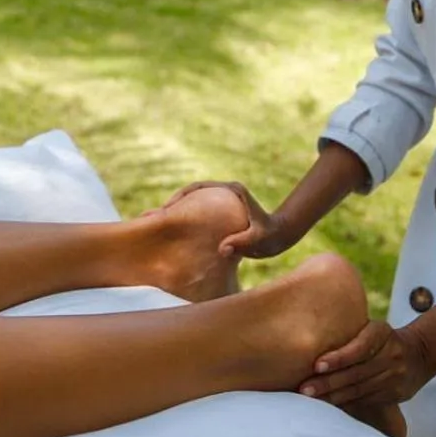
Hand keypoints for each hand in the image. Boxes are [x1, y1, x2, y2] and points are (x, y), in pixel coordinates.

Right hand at [162, 181, 292, 258]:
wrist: (281, 235)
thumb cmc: (271, 237)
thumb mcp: (259, 240)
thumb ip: (243, 243)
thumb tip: (223, 249)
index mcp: (231, 190)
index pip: (198, 187)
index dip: (180, 196)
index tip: (166, 209)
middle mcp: (223, 191)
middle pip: (190, 192)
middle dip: (171, 204)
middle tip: (154, 218)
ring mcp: (220, 200)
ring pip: (192, 202)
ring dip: (176, 212)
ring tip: (158, 226)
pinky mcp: (219, 210)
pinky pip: (197, 213)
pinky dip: (185, 220)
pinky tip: (175, 235)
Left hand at [298, 321, 432, 410]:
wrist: (420, 354)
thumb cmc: (383, 339)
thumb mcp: (373, 329)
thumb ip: (351, 334)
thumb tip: (312, 341)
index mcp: (382, 333)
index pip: (359, 347)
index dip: (338, 358)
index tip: (317, 366)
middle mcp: (391, 355)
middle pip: (356, 373)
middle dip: (328, 383)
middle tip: (304, 390)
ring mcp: (395, 376)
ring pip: (360, 390)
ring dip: (333, 397)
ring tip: (311, 401)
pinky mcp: (396, 394)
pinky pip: (366, 401)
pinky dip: (346, 404)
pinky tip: (329, 406)